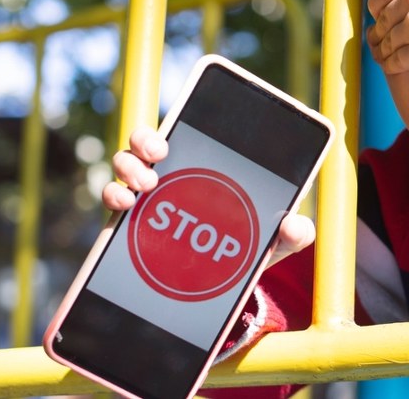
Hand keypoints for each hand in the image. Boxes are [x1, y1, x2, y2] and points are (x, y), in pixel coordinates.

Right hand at [102, 125, 314, 264]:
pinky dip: (113, 197)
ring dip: (127, 167)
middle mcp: (175, 172)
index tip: (172, 140)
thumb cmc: (254, 246)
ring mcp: (151, 195)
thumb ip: (295, 232)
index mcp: (211, 164)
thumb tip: (294, 225)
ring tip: (144, 186)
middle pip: (146, 141)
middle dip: (144, 140)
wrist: (229, 284)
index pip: (187, 130)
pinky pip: (114, 200)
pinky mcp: (133, 220)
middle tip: (158, 157)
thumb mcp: (278, 239)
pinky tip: (124, 207)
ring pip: (125, 164)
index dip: (180, 125)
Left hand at [366, 0, 408, 98]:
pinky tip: (392, 65)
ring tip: (384, 54)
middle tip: (380, 36)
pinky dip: (390, 64)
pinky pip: (394, 60)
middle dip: (381, 27)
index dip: (379, 3)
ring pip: (387, 40)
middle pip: (384, 17)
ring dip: (383, 47)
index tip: (380, 13)